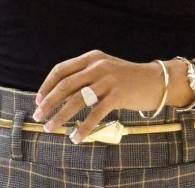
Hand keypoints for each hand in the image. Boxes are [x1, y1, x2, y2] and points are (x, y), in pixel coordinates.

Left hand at [32, 50, 166, 142]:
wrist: (156, 80)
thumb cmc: (127, 78)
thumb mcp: (104, 70)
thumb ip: (85, 77)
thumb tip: (59, 95)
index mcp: (91, 58)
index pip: (61, 70)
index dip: (47, 86)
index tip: (38, 100)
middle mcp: (98, 66)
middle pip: (65, 85)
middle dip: (48, 102)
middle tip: (38, 116)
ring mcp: (108, 80)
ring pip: (77, 100)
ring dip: (61, 116)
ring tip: (50, 128)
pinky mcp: (118, 95)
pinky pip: (96, 114)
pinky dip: (84, 127)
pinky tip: (76, 137)